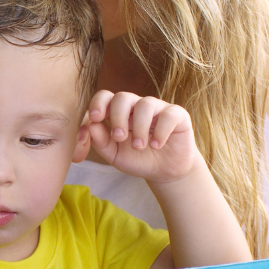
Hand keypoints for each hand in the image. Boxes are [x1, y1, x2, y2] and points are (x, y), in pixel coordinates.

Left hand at [85, 91, 202, 183]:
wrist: (165, 172)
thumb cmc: (136, 159)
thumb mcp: (114, 154)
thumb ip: (100, 141)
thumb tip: (90, 126)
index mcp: (118, 111)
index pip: (105, 96)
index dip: (98, 103)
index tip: (96, 118)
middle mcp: (137, 106)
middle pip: (123, 97)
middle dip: (118, 117)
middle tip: (119, 138)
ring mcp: (158, 108)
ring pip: (145, 104)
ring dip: (139, 127)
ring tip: (139, 146)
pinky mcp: (177, 115)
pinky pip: (168, 114)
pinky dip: (161, 131)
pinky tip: (156, 145)